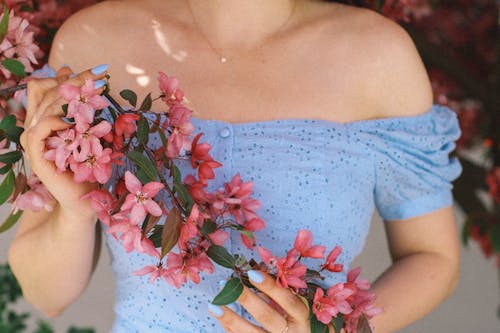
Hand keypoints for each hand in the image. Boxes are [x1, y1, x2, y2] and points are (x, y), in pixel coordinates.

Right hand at [19, 64, 107, 218]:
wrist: (85, 198)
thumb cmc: (88, 164)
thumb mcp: (86, 129)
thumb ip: (76, 105)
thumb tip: (67, 71)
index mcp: (43, 118)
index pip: (44, 86)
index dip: (66, 76)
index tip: (96, 72)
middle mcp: (34, 127)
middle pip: (44, 91)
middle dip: (74, 81)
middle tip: (100, 76)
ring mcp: (33, 143)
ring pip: (41, 107)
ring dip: (68, 95)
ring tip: (94, 91)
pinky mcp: (37, 158)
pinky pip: (36, 132)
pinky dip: (53, 121)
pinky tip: (72, 120)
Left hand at [208, 270, 336, 332]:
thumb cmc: (292, 319)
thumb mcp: (291, 306)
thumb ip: (277, 290)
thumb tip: (255, 270)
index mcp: (300, 318)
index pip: (287, 300)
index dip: (270, 286)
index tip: (252, 273)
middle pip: (267, 317)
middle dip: (247, 299)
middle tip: (229, 284)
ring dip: (230, 318)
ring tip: (213, 305)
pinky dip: (229, 327)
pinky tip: (219, 315)